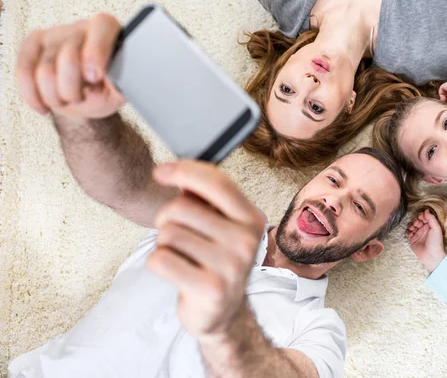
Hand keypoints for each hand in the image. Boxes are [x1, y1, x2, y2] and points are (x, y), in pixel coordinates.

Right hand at [16, 13, 124, 117]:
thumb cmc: (107, 89)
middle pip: (68, 57)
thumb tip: (114, 81)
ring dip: (56, 97)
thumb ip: (123, 83)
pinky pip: (24, 72)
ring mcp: (54, 34)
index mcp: (109, 32)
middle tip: (82, 98)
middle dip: (74, 90)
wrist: (88, 96)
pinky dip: (32, 95)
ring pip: (45, 71)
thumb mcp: (122, 90)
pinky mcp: (33, 45)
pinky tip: (44, 107)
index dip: (95, 52)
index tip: (94, 77)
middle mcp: (81, 27)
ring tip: (68, 100)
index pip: (101, 28)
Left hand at [147, 161, 266, 338]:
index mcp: (252, 219)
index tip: (160, 172)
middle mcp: (247, 241)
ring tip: (181, 256)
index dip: (184, 171)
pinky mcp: (211, 289)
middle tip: (178, 235)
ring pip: (167, 233)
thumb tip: (175, 172)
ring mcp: (232, 266)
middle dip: (167, 218)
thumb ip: (202, 198)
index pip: (217, 183)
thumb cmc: (216, 260)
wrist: (223, 312)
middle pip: (181, 207)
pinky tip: (175, 271)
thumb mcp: (219, 226)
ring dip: (163, 244)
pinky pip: (160, 259)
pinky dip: (158, 262)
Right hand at [405, 209, 445, 272]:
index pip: (424, 217)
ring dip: (411, 225)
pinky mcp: (412, 240)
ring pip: (411, 225)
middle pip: (417, 220)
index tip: (421, 217)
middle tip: (417, 224)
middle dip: (416, 220)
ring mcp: (418, 234)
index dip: (422, 216)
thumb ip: (431, 218)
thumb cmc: (436, 242)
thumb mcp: (436, 228)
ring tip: (413, 228)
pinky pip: (407, 233)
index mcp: (430, 226)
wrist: (431, 256)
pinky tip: (410, 233)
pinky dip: (407, 231)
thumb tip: (426, 210)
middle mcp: (424, 229)